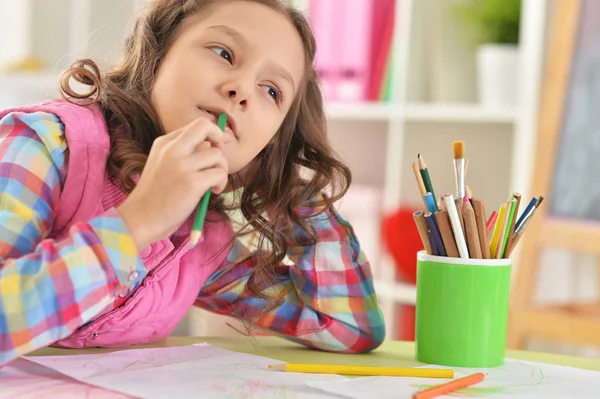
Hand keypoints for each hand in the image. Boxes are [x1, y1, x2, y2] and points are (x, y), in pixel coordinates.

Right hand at [117, 118, 227, 249]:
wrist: (139, 218)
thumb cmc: (155, 196)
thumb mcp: (163, 165)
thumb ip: (184, 154)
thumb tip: (213, 146)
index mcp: (164, 143)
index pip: (195, 126)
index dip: (210, 136)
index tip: (210, 152)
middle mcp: (172, 149)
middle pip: (205, 126)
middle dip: (219, 137)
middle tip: (218, 158)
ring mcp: (182, 165)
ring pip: (217, 154)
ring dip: (221, 170)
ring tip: (212, 184)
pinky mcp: (192, 182)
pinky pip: (219, 174)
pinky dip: (221, 183)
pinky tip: (212, 192)